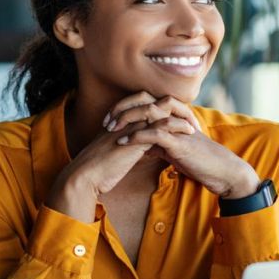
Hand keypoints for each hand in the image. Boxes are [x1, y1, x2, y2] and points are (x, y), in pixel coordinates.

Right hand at [46, 117, 194, 221]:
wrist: (85, 176)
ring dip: (179, 116)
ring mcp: (131, 126)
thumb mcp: (115, 154)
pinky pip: (161, 126)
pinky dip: (177, 127)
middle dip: (174, 108)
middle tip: (190, 117)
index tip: (178, 120)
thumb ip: (127, 147)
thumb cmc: (97, 170)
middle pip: (154, 102)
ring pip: (160, 110)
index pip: (145, 106)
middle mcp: (126, 119)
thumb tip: (140, 150)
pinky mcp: (136, 138)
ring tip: (194, 124)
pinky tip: (189, 132)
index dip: (162, 111)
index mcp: (120, 121)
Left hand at [106, 93, 259, 198]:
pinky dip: (137, 136)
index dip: (125, 106)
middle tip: (106, 121)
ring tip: (110, 129)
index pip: (145, 101)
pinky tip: (124, 142)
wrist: (220, 170)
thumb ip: (159, 145)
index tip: (109, 119)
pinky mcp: (179, 141)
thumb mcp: (174, 151)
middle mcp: (174, 116)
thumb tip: (143, 149)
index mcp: (172, 116)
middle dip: (122, 108)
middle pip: (143, 99)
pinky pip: (155, 133)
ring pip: (148, 111)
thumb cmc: (199, 161)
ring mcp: (177, 126)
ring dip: (126, 119)